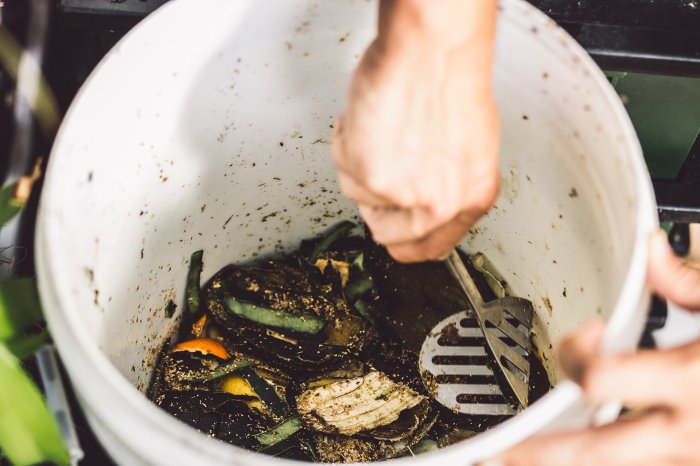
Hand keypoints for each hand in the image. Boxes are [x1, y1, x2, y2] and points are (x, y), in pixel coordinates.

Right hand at [332, 0, 499, 261]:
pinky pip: (342, 165)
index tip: (392, 229)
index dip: (404, 239)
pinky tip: (373, 116)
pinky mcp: (371, 174)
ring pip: (358, 194)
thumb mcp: (468, 146)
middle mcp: (440, 203)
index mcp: (470, 197)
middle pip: (385, 233)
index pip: (428, 249)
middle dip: (377, 201)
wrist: (432, 49)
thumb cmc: (450, 80)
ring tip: (385, 127)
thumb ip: (444, 185)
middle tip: (387, 164)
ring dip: (362, 161)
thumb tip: (419, 202)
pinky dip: (348, 138)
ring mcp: (403, 192)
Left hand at [484, 230, 699, 465]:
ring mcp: (693, 458)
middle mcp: (689, 433)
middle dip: (537, 456)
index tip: (580, 335)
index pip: (600, 378)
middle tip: (494, 455)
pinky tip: (596, 449)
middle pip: (592, 454)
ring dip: (570, 464)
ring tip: (527, 460)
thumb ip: (691, 281)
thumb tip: (652, 252)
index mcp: (693, 380)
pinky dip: (621, 459)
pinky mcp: (694, 463)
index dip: (575, 354)